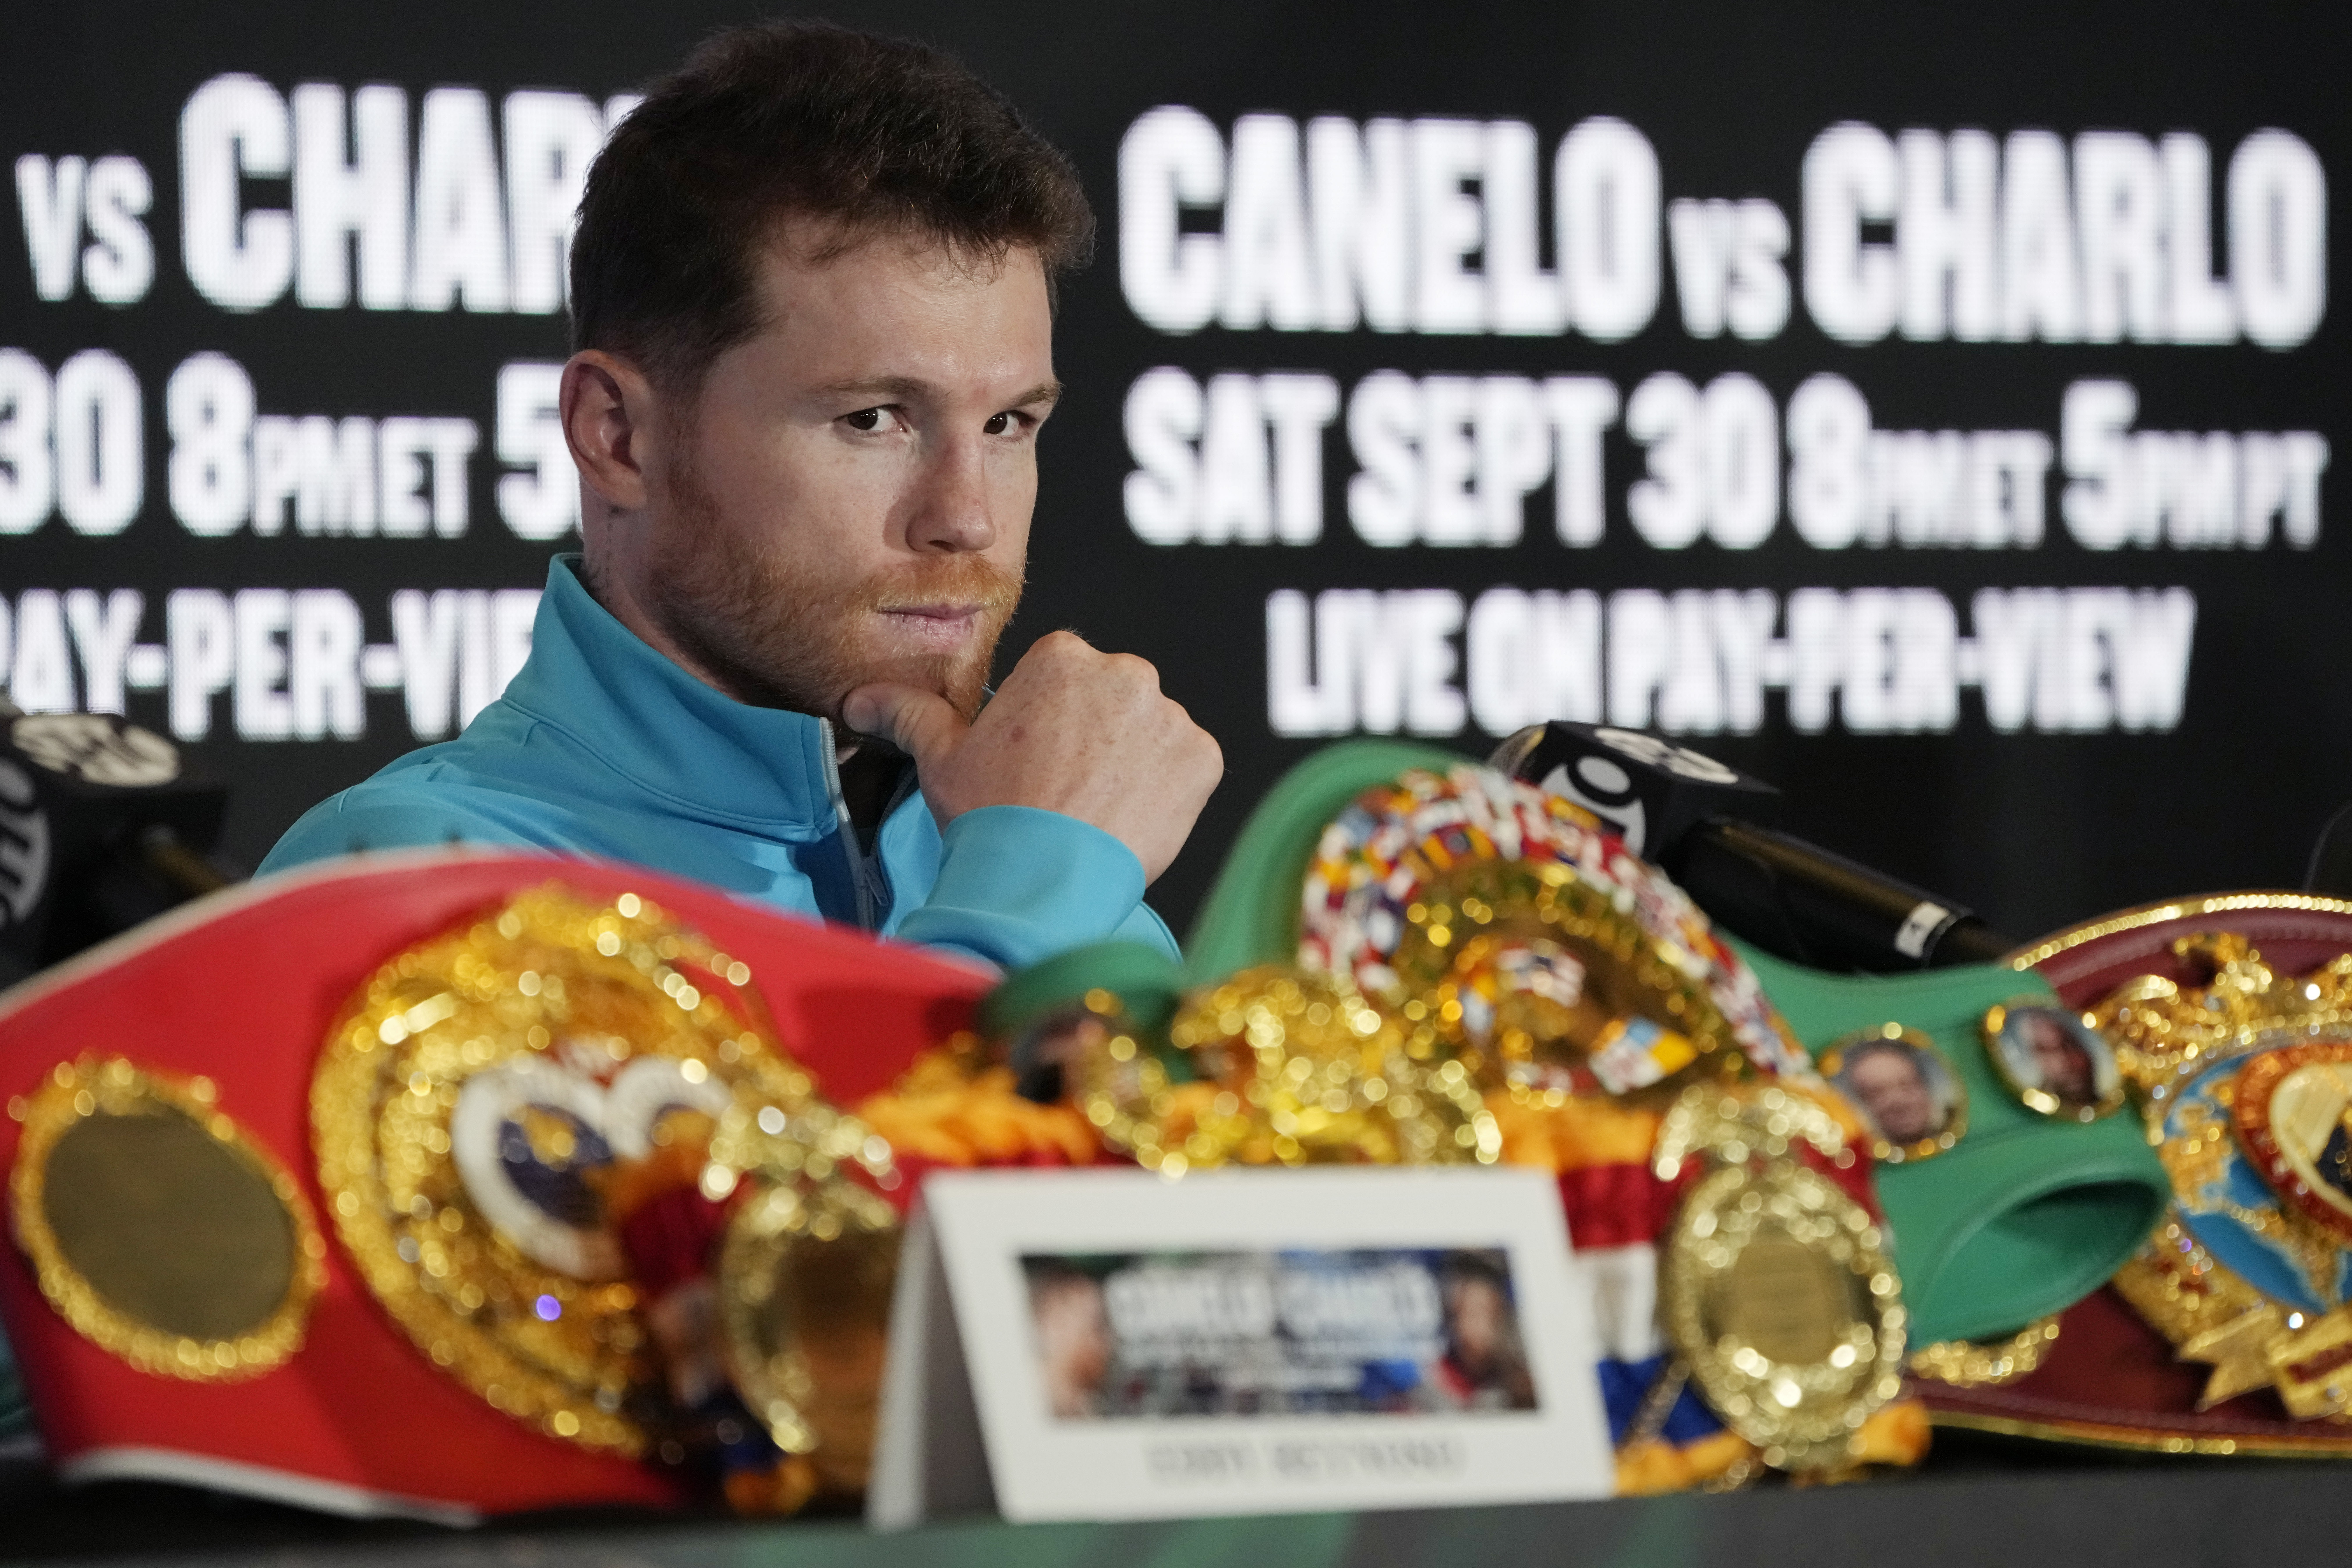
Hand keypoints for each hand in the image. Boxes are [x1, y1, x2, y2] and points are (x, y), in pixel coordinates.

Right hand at [841, 631, 1220, 883]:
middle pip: (1112, 697)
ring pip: (1151, 731)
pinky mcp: (1203, 757)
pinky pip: (1189, 765)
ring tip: (1096, 808)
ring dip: (1134, 761)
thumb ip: (907, 713)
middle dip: (1095, 735)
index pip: (1062, 676)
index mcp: (1062, 655)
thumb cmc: (991, 815)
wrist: (1042, 880)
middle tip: (1064, 788)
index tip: (1036, 759)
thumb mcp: (940, 758)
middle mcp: (1125, 670)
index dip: (1047, 721)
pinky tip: (1132, 817)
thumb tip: (859, 699)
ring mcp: (1170, 714)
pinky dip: (1169, 788)